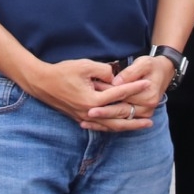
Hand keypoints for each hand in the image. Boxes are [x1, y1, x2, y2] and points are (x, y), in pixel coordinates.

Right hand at [23, 57, 143, 127]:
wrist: (41, 82)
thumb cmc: (62, 72)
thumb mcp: (84, 65)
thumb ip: (104, 71)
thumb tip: (116, 77)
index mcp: (93, 100)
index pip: (119, 94)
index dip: (135, 87)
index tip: (148, 83)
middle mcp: (90, 112)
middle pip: (118, 118)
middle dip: (136, 117)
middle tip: (152, 117)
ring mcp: (84, 117)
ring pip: (110, 126)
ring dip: (128, 127)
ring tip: (142, 126)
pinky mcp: (79, 117)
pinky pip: (101, 126)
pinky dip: (113, 127)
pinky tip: (121, 127)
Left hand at [84, 55, 174, 130]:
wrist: (163, 72)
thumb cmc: (152, 65)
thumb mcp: (143, 64)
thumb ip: (130, 73)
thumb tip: (116, 82)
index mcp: (148, 96)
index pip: (124, 98)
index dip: (108, 96)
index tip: (93, 95)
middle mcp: (146, 108)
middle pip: (121, 112)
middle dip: (103, 113)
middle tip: (87, 112)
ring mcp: (143, 114)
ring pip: (119, 122)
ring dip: (101, 123)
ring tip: (84, 122)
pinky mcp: (137, 116)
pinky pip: (120, 123)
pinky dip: (105, 125)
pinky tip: (90, 125)